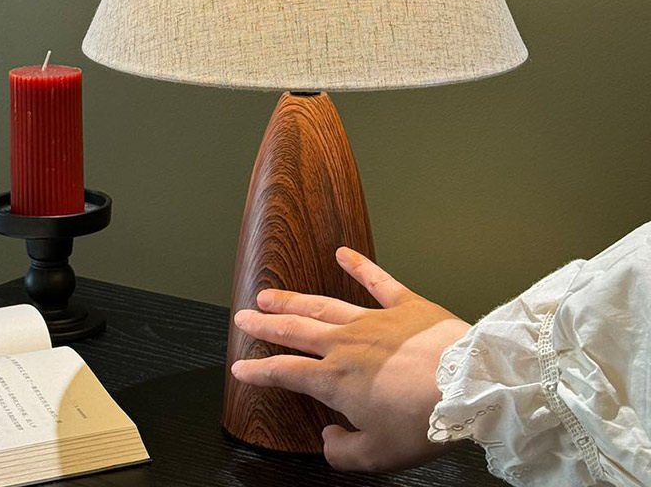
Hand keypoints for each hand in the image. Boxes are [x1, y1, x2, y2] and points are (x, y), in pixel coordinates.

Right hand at [231, 247, 470, 472]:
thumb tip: (329, 439)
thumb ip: (344, 451)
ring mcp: (373, 320)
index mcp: (336, 381)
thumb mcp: (378, 455)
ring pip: (323, 306)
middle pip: (295, 330)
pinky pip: (377, 281)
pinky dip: (359, 265)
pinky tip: (343, 253)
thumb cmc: (424, 420)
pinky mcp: (404, 306)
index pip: (285, 372)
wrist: (466, 386)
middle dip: (265, 324)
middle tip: (244, 316)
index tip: (240, 369)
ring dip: (294, 300)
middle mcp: (346, 345)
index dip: (258, 372)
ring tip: (272, 294)